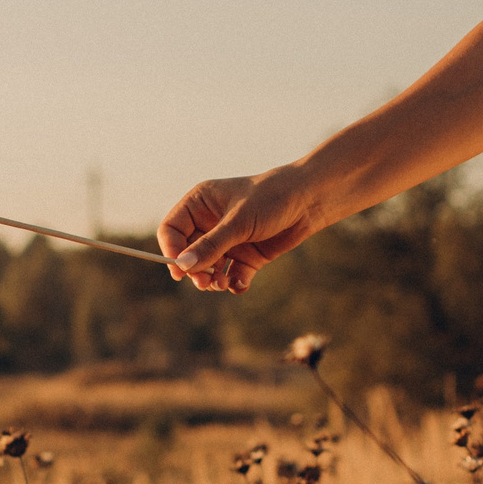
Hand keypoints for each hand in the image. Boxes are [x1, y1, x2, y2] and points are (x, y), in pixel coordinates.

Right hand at [158, 165, 322, 292]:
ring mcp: (229, 241)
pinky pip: (231, 276)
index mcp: (200, 204)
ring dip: (212, 280)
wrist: (310, 201)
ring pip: (209, 268)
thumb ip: (211, 246)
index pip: (172, 230)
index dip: (172, 250)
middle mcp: (210, 223)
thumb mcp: (239, 222)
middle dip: (195, 271)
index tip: (180, 270)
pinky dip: (233, 283)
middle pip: (188, 254)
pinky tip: (240, 284)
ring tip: (223, 284)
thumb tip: (183, 267)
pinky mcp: (247, 256)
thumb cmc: (272, 199)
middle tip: (205, 284)